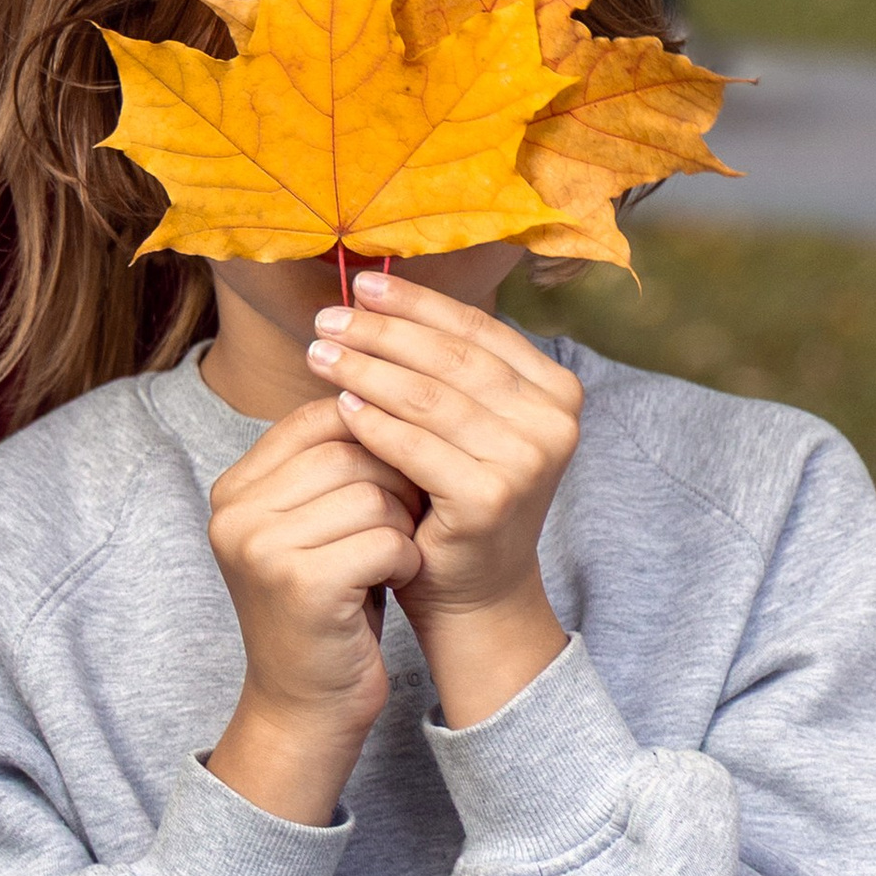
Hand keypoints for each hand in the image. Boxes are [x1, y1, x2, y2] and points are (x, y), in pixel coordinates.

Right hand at [204, 398, 424, 826]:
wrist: (307, 704)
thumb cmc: (330, 605)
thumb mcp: (320, 523)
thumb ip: (336, 461)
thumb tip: (395, 383)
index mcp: (233, 487)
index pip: (320, 416)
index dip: (375, 436)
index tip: (396, 477)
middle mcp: (233, 511)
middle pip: (349, 449)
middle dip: (395, 481)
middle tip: (406, 520)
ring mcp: (259, 547)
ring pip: (371, 493)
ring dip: (402, 524)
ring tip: (392, 555)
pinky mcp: (299, 584)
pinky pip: (382, 539)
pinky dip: (404, 560)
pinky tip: (392, 581)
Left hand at [305, 274, 580, 729]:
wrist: (476, 590)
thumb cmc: (458, 497)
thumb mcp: (464, 422)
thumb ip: (441, 366)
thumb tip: (369, 293)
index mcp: (556, 389)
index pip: (476, 329)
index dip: (416, 302)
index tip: (362, 284)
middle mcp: (554, 420)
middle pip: (450, 357)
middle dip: (382, 331)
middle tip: (326, 317)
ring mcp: (527, 460)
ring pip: (428, 397)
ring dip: (367, 369)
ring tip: (318, 354)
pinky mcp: (490, 497)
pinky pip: (414, 446)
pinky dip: (372, 422)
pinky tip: (338, 406)